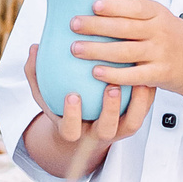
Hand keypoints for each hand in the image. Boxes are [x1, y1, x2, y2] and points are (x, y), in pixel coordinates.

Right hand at [22, 40, 156, 180]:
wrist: (85, 127)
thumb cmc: (63, 104)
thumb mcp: (45, 93)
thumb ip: (36, 74)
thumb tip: (34, 48)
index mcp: (74, 129)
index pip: (70, 130)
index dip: (72, 116)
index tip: (72, 95)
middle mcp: (98, 133)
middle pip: (107, 130)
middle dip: (110, 111)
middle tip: (112, 88)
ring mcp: (118, 129)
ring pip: (132, 123)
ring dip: (137, 104)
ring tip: (137, 79)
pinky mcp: (135, 118)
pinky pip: (145, 109)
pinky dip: (148, 94)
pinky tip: (148, 72)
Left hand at [69, 0, 182, 100]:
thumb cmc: (176, 39)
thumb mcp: (162, 18)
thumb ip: (136, 13)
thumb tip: (96, 6)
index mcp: (158, 13)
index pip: (134, 7)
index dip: (113, 6)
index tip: (93, 5)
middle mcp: (160, 32)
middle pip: (124, 28)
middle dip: (96, 26)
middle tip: (74, 25)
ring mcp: (160, 53)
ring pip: (125, 51)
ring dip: (97, 50)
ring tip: (76, 49)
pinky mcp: (159, 74)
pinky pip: (133, 75)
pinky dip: (113, 74)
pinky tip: (96, 72)